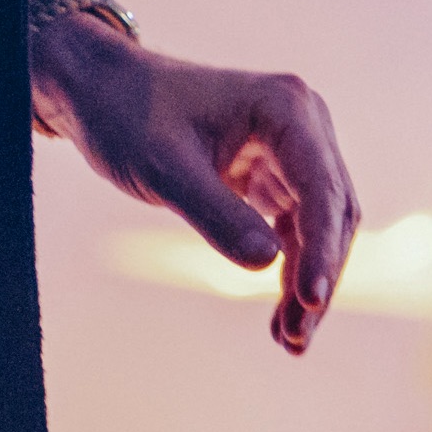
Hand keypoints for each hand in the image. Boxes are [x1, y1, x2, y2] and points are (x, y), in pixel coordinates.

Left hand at [33, 19, 356, 352]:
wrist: (100, 91)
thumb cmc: (127, 117)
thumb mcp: (164, 169)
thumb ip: (216, 216)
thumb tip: (269, 266)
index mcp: (286, 108)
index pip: (321, 190)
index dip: (322, 251)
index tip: (310, 300)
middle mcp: (302, 124)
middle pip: (331, 214)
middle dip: (318, 277)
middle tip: (296, 337)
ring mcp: (291, 148)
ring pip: (319, 228)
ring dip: (307, 282)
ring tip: (290, 340)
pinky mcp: (274, 173)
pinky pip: (295, 228)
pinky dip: (289, 269)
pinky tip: (280, 315)